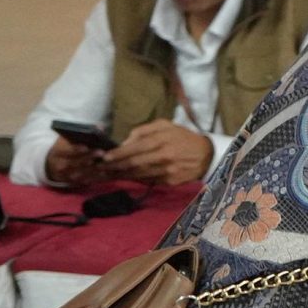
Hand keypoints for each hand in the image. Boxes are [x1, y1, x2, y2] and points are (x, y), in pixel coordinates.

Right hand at [45, 136, 108, 188]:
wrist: (52, 163)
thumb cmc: (65, 147)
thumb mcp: (68, 138)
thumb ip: (82, 132)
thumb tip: (100, 127)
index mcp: (57, 151)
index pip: (66, 150)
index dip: (76, 149)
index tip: (86, 146)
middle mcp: (60, 164)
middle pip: (75, 162)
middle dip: (89, 157)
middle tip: (102, 153)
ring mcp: (65, 175)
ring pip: (80, 173)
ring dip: (93, 169)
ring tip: (105, 164)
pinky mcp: (72, 183)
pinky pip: (84, 181)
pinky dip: (94, 177)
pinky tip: (104, 173)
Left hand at [100, 120, 214, 185]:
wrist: (206, 155)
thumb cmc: (182, 137)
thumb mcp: (165, 125)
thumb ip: (143, 131)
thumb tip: (125, 142)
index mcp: (161, 140)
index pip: (134, 148)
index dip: (117, 154)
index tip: (104, 157)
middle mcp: (163, 156)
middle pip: (133, 163)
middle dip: (115, 166)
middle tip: (101, 168)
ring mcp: (166, 171)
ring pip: (139, 174)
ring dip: (122, 175)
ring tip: (108, 174)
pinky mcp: (169, 182)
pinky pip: (148, 181)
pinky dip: (135, 179)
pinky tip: (126, 177)